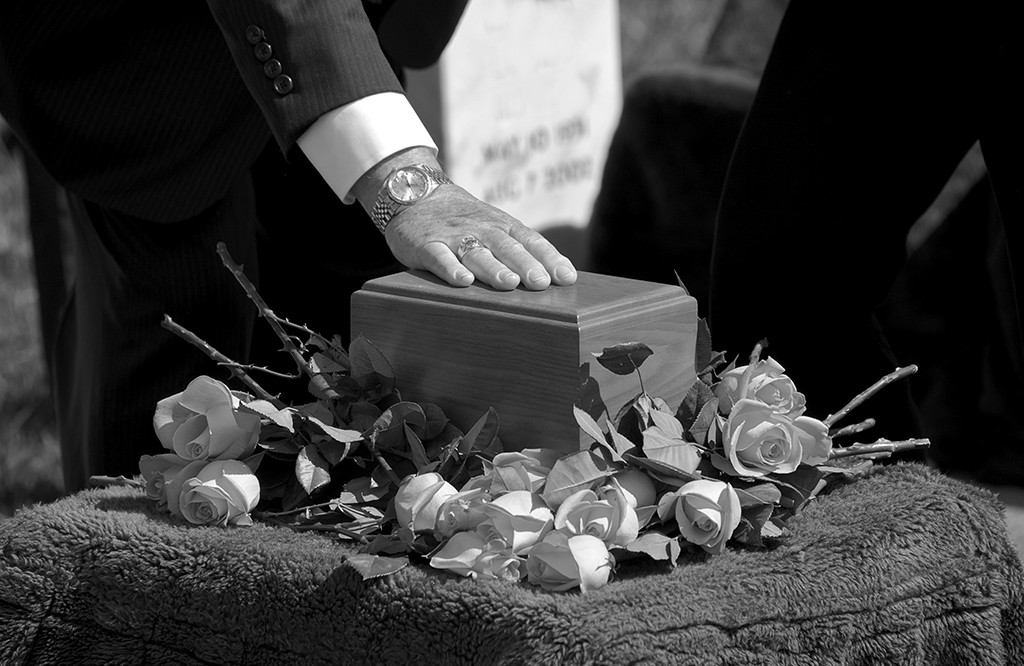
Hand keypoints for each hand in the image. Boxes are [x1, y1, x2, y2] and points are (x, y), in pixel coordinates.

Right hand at [383, 184, 577, 290]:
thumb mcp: (495, 227)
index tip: (567, 278)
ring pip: (476, 253)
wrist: (416, 194)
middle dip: (526, 265)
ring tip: (509, 283)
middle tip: (541, 283)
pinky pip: (439, 257)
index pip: (531, 241)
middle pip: (507, 248)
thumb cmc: (465, 220)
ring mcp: (453, 236)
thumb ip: (521, 250)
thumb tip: (558, 278)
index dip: (550, 259)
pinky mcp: (426, 245)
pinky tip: (463, 281)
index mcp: (502, 226)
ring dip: (494, 268)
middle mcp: (482, 229)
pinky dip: (450, 269)